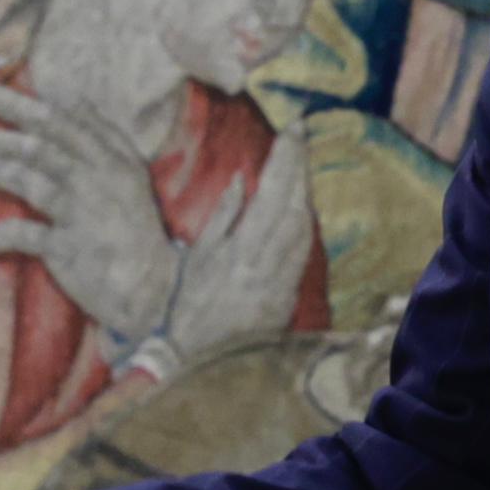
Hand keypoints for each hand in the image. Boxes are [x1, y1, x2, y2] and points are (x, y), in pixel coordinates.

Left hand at [0, 82, 183, 344]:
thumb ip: (102, 134)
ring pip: (32, 182)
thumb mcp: (128, 173)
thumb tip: (73, 96)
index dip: (21, 104)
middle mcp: (98, 180)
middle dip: (0, 133)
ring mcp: (83, 214)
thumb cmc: (133, 226)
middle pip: (42, 147)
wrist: (154, 286)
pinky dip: (0, 235)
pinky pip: (27, 235)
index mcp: (111, 159)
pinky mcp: (70, 249)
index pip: (61, 122)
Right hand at [164, 137, 317, 358]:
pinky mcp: (288, 298)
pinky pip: (303, 251)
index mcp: (238, 254)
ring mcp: (281, 284)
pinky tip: (302, 207)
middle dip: (298, 168)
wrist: (193, 359)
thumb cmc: (185, 307)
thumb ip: (222, 218)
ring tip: (299, 164)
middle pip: (294, 206)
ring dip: (304, 193)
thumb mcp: (195, 258)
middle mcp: (266, 268)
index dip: (285, 160)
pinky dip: (304, 224)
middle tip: (300, 136)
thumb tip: (243, 180)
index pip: (271, 196)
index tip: (291, 130)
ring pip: (304, 228)